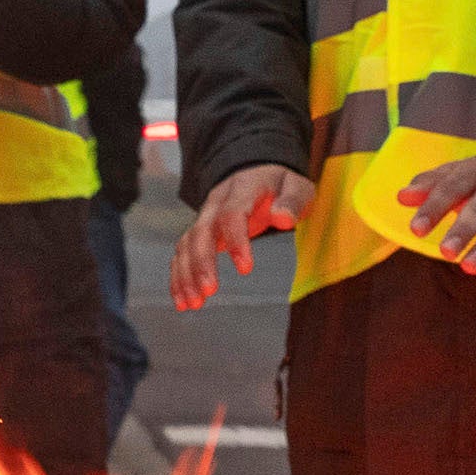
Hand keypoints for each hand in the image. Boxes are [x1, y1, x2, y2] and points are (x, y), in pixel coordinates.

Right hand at [172, 164, 309, 308]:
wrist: (258, 171)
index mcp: (242, 189)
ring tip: (193, 303)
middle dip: (201, 263)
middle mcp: (217, 203)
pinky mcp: (200, 232)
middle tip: (209, 291)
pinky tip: (183, 300)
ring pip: (187, 244)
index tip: (245, 269)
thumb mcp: (297, 186)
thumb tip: (282, 218)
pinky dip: (179, 276)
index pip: (232, 214)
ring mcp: (205, 217)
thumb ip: (292, 201)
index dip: (236, 241)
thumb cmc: (280, 184)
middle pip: (201, 231)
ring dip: (186, 274)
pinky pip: (182, 253)